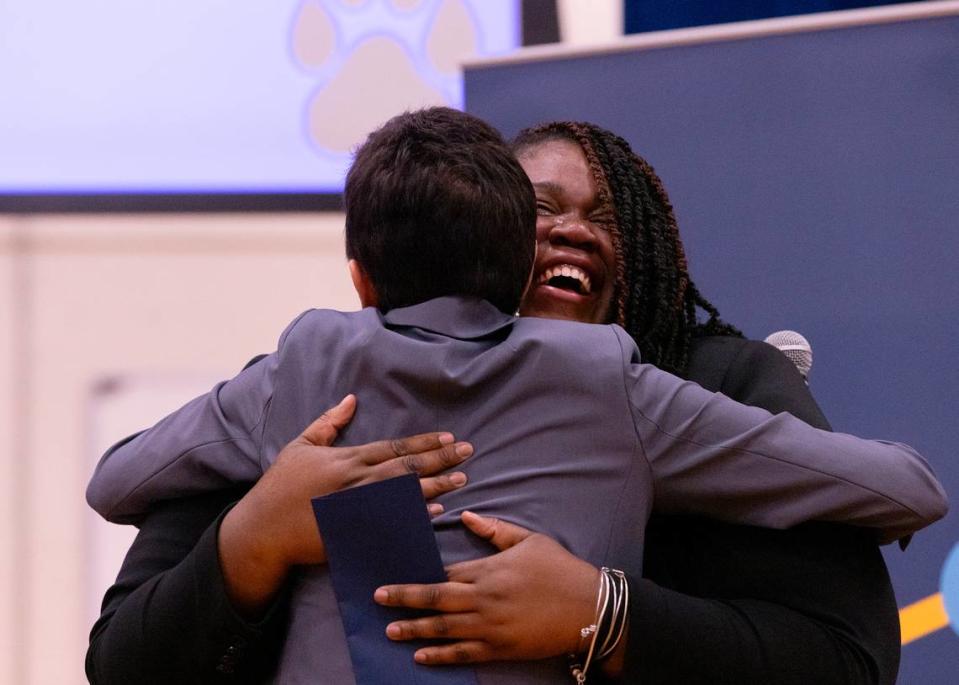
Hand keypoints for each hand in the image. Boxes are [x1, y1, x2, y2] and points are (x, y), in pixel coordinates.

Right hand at [219, 394, 471, 615]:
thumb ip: (328, 422)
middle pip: (407, 467)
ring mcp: (357, 508)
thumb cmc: (280, 486)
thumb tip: (350, 399)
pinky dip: (415, 516)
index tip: (448, 437)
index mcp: (347, 459)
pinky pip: (393, 523)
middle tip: (468, 452)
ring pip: (405, 493)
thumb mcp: (301, 445)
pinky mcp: (354, 532)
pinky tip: (436, 511)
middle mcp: (356, 481)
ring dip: (435, 485)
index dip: (423, 442)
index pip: (394, 447)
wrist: (263, 529)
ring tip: (461, 478)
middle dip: (440, 459)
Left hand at [374, 511, 600, 663]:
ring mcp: (490, 626)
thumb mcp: (529, 540)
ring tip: (390, 630)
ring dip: (414, 629)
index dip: (420, 574)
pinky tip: (420, 656)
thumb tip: (468, 516)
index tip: (396, 573)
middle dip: (404, 598)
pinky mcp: (499, 648)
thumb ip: (495, 530)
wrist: (588, 607)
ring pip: (443, 628)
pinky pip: (463, 654)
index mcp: (489, 569)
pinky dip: (440, 656)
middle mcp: (484, 598)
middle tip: (378, 598)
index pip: (446, 573)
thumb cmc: (559, 570)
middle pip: (435, 599)